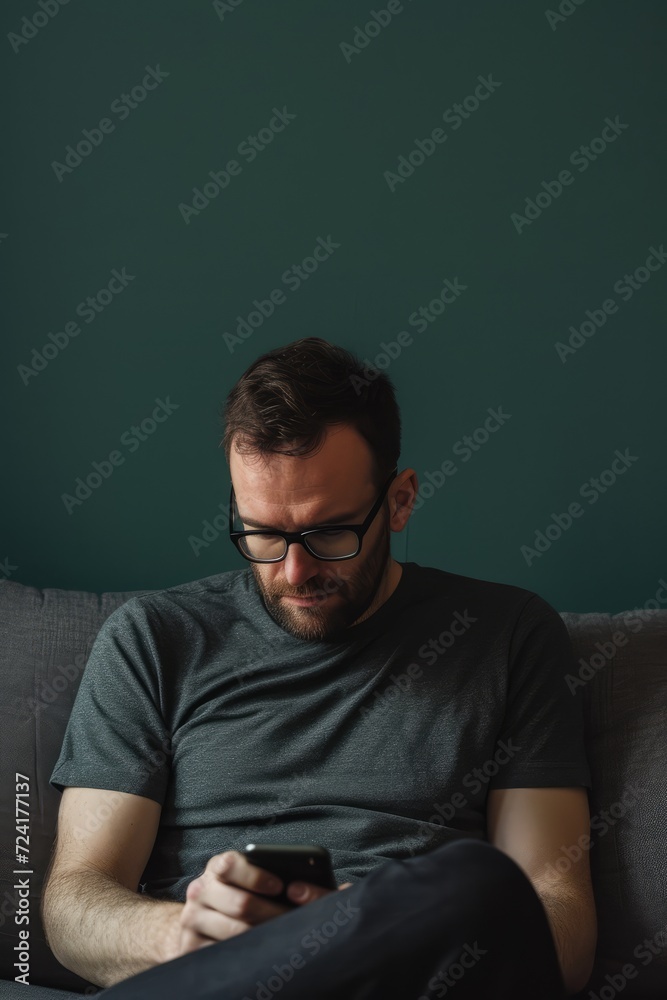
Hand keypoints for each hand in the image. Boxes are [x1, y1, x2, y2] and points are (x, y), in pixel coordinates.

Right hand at [171, 851, 351, 959]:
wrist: (201, 924)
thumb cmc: (244, 896)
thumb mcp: (259, 879)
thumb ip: (294, 876)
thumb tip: (344, 891)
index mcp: (218, 867)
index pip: (230, 864)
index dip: (256, 875)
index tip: (281, 885)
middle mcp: (200, 890)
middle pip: (239, 904)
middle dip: (273, 915)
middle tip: (296, 924)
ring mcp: (192, 920)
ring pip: (234, 933)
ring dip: (264, 939)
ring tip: (286, 941)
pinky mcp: (188, 949)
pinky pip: (221, 956)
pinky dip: (246, 957)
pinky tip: (263, 955)